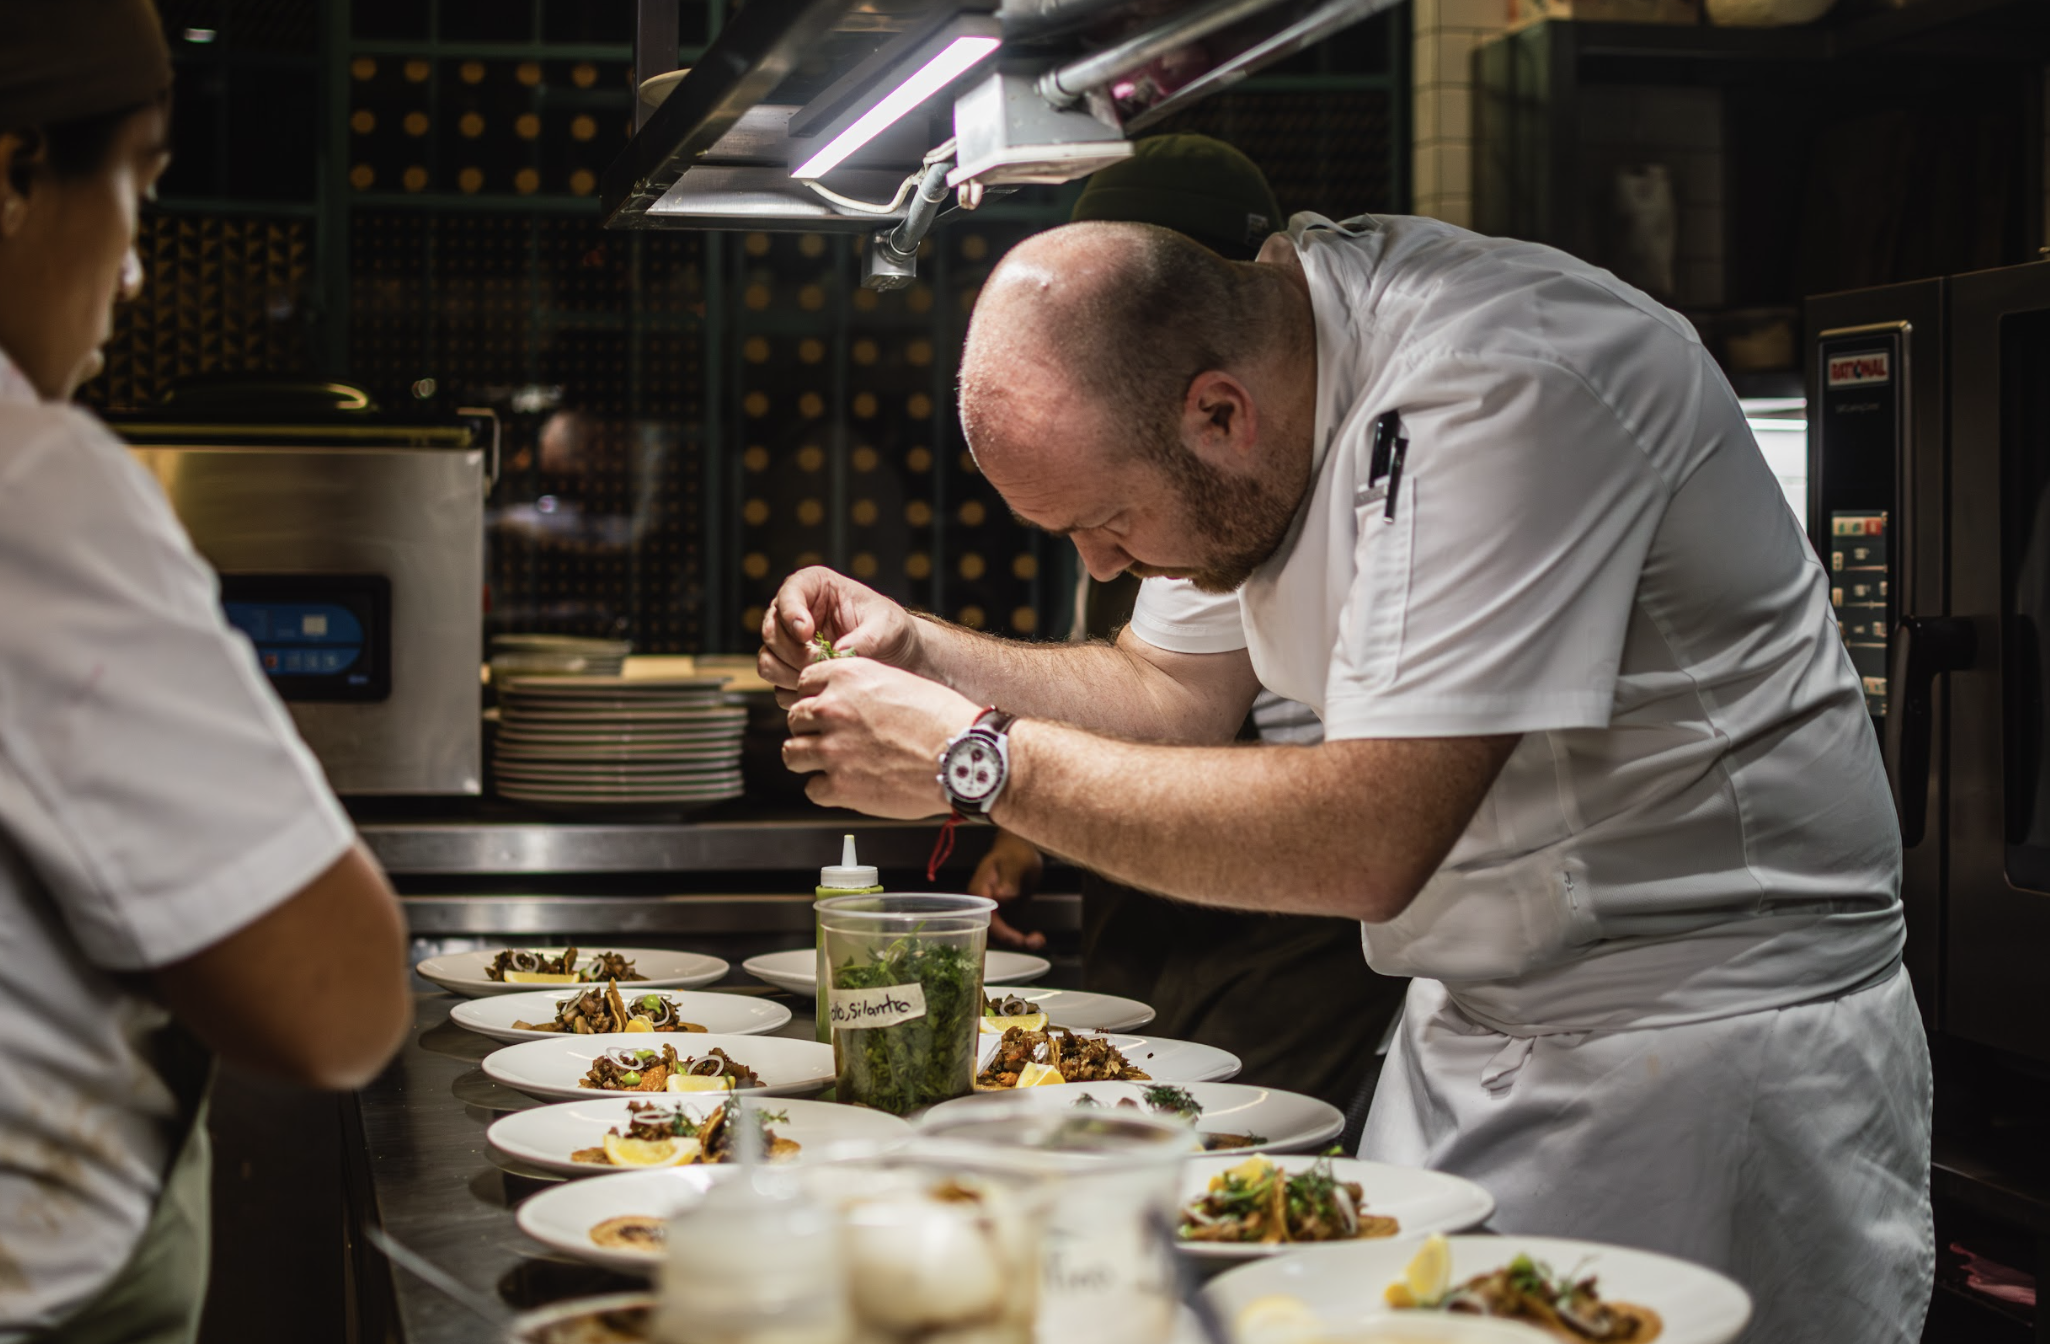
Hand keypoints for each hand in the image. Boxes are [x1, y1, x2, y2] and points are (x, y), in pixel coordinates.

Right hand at [759, 567, 921, 707]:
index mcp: (812, 587)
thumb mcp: (886, 625)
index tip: (807, 633)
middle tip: (822, 660)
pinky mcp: (790, 672)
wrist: (894, 655)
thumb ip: (866, 636)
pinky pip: (778, 687)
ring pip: (767, 662)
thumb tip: (840, 652)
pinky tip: (821, 689)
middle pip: (770, 632)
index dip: (792, 615)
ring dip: (791, 674)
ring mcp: (787, 646)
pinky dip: (796, 693)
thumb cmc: (889, 629)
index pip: (787, 595)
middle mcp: (792, 614)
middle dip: (795, 651)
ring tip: (822, 675)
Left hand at [783, 658, 982, 817]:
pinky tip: (847, 785)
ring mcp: (832, 749)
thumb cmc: (941, 718)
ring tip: (831, 764)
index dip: (815, 698)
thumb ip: (862, 688)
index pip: (804, 683)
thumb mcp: (898, 682)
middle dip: (810, 729)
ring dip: (808, 758)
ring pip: (792, 754)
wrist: (961, 756)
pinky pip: (812, 789)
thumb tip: (846, 700)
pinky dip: (826, 790)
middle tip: (831, 739)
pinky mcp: (840, 786)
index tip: (824, 710)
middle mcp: (832, 709)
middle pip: (795, 718)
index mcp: (846, 676)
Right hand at [969, 830, 1046, 950]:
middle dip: (1011, 942)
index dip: (1002, 933)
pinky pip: (1008, 933)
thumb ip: (1009, 879)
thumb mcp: (1016, 862)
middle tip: (1034, 941)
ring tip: (1038, 940)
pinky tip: (1036, 938)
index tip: (1020, 938)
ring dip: (1018, 943)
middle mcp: (981, 906)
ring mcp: (991, 912)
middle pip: (989, 935)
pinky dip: (1021, 939)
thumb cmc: (1015, 851)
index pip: (985, 920)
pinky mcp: (1003, 915)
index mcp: (979, 893)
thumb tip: (1001, 897)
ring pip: (999, 938)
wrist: (1018, 847)